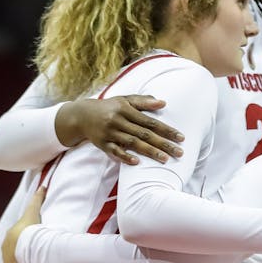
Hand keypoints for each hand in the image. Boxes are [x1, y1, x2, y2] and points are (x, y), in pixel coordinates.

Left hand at [2, 186, 45, 262]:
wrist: (26, 245)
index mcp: (10, 237)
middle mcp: (6, 251)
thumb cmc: (30, 229)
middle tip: (30, 257)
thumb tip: (42, 184)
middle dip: (19, 255)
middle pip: (13, 253)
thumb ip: (38, 198)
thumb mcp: (33, 211)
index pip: (15, 238)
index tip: (30, 242)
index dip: (23, 240)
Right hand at [55, 95, 184, 165]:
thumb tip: (163, 102)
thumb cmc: (109, 107)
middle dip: (163, 144)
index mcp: (125, 109)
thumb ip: (143, 101)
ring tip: (165, 159)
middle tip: (179, 152)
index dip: (166, 130)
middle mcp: (117, 121)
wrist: (81, 115)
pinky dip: (125, 157)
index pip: (150, 122)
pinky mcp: (101, 144)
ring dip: (149, 152)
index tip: (181, 138)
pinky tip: (137, 162)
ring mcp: (109, 133)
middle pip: (144, 134)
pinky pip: (114, 151)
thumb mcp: (125, 100)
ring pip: (132, 143)